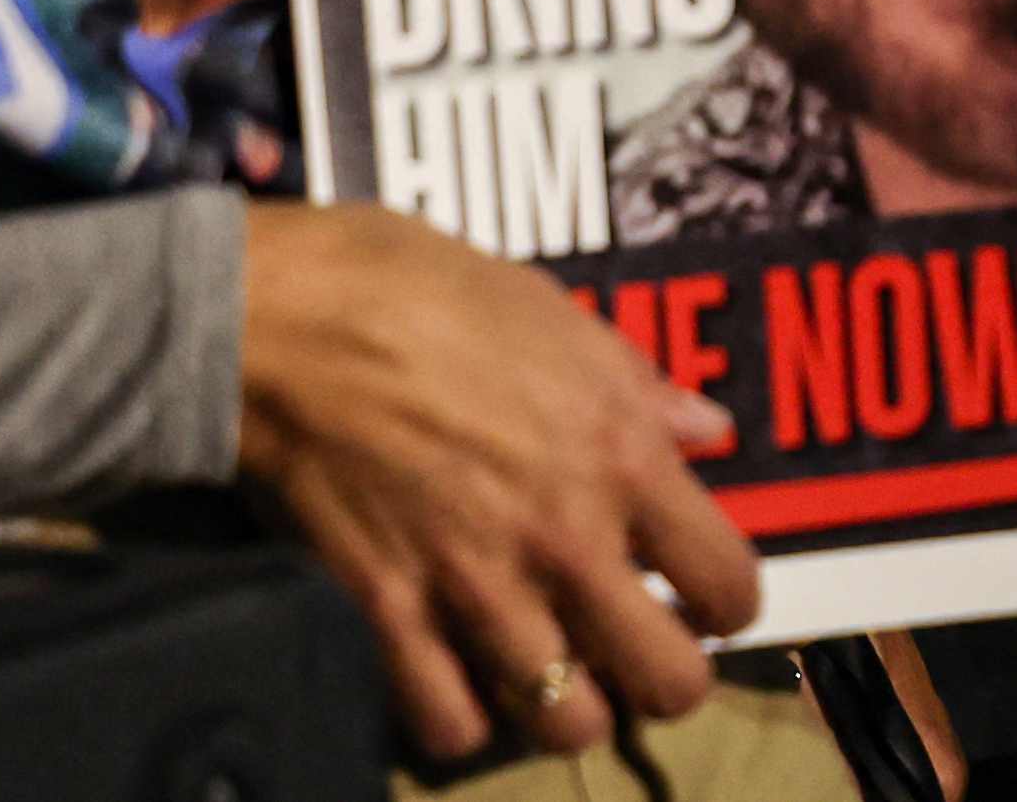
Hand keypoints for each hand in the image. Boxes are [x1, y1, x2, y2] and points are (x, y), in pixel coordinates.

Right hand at [236, 200, 758, 767]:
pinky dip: (462, 720)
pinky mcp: (389, 616)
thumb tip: (707, 431)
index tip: (697, 597)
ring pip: (569, 726)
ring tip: (553, 671)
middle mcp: (566, 537)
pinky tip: (461, 682)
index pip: (729, 584)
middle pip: (669, 684)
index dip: (724, 605)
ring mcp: (476, 585)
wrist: (288, 316)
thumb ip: (641, 389)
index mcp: (623, 455)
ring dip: (569, 709)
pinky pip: (450, 725)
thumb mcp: (558, 316)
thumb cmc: (423, 290)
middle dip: (664, 679)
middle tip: (632, 646)